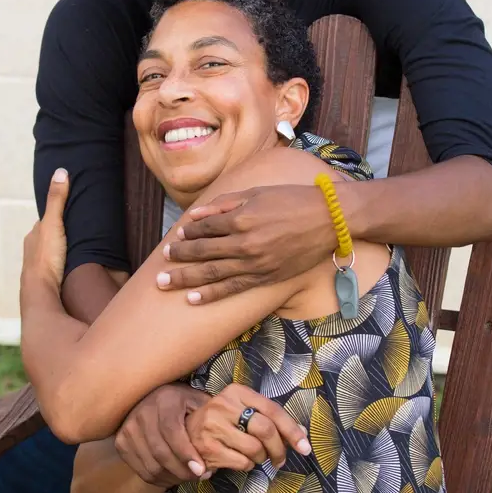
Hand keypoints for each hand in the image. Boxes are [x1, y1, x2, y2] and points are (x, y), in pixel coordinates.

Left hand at [22, 168, 68, 291]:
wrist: (40, 288)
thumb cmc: (46, 256)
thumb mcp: (53, 222)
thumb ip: (57, 199)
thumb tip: (60, 172)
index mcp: (34, 233)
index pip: (47, 219)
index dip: (58, 214)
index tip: (72, 210)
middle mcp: (33, 247)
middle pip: (49, 236)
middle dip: (61, 233)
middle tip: (79, 231)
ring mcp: (37, 264)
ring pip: (51, 252)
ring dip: (61, 250)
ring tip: (79, 248)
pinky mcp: (45, 278)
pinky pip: (54, 266)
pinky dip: (61, 263)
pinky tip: (71, 266)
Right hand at [115, 384, 210, 484]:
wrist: (144, 397)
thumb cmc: (177, 401)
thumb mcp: (193, 399)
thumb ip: (208, 413)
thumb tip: (227, 431)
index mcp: (164, 401)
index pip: (172, 431)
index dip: (186, 452)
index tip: (201, 470)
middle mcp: (142, 414)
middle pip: (161, 452)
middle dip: (183, 471)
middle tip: (199, 476)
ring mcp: (128, 429)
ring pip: (151, 465)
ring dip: (173, 478)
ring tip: (188, 477)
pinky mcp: (121, 443)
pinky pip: (142, 471)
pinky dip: (160, 480)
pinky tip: (173, 477)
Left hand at [157, 185, 335, 304]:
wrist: (328, 220)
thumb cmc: (292, 200)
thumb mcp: (257, 194)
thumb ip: (224, 204)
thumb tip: (196, 215)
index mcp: (241, 218)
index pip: (204, 228)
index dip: (188, 233)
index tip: (177, 237)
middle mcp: (244, 243)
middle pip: (202, 252)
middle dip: (179, 257)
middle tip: (162, 262)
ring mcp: (254, 263)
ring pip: (211, 274)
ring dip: (185, 278)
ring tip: (164, 282)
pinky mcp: (265, 278)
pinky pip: (232, 289)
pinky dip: (211, 294)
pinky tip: (193, 298)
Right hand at [186, 383, 311, 472]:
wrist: (186, 433)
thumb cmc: (223, 422)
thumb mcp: (244, 411)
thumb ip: (270, 419)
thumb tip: (303, 434)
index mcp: (237, 392)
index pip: (273, 410)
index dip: (292, 430)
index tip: (305, 447)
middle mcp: (224, 405)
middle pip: (266, 430)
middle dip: (279, 449)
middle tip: (280, 460)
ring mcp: (214, 426)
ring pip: (255, 449)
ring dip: (261, 459)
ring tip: (255, 457)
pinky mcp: (208, 447)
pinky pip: (242, 463)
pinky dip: (247, 466)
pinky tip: (240, 460)